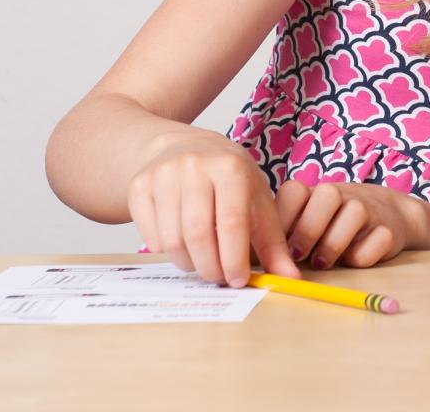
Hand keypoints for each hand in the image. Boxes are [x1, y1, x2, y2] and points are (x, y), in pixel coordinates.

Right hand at [126, 132, 299, 286]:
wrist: (185, 148)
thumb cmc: (228, 181)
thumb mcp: (257, 202)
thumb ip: (273, 243)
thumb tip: (290, 278)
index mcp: (230, 168)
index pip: (232, 223)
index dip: (234, 259)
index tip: (237, 280)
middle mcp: (195, 166)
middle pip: (198, 234)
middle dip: (209, 267)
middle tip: (218, 277)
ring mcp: (163, 174)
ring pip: (171, 240)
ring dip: (188, 263)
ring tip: (201, 262)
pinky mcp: (139, 185)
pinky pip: (149, 235)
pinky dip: (165, 251)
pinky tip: (181, 244)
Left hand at [276, 180, 425, 269]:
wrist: (386, 217)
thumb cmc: (332, 227)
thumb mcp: (305, 226)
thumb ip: (279, 239)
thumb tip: (246, 260)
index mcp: (314, 193)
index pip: (294, 191)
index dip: (284, 218)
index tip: (279, 243)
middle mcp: (341, 194)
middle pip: (327, 195)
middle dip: (308, 229)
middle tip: (298, 256)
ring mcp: (368, 209)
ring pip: (355, 213)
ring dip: (334, 243)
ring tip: (322, 262)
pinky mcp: (389, 229)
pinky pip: (378, 238)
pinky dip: (365, 253)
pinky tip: (353, 260)